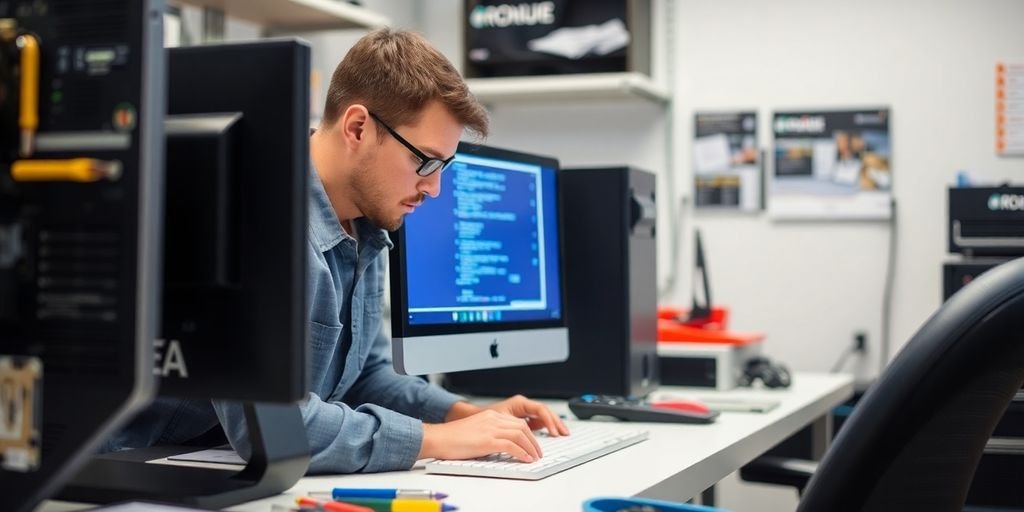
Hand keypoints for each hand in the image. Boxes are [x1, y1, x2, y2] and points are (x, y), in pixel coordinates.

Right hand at [419, 409, 541, 461]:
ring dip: (531, 447)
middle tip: (538, 452)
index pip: (516, 422)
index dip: (528, 434)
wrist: (437, 438)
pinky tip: (526, 459)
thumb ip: (489, 434)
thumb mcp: (475, 431)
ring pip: (520, 435)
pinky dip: (522, 453)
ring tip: (535, 457)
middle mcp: (492, 419)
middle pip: (522, 427)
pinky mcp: (487, 440)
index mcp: (490, 416)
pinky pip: (511, 445)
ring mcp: (490, 429)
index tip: (533, 444)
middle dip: (533, 440)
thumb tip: (503, 447)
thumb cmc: (451, 438)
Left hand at [483, 394, 570, 436]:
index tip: (553, 432)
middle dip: (556, 422)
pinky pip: (538, 422)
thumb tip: (527, 435)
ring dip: (553, 424)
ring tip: (562, 434)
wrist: (472, 417)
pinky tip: (551, 435)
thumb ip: (516, 427)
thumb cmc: (483, 417)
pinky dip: (545, 428)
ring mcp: (524, 412)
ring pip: (543, 417)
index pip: (540, 409)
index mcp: (519, 403)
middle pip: (545, 412)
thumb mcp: (501, 421)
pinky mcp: (522, 419)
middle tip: (564, 433)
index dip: (549, 421)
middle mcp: (523, 406)